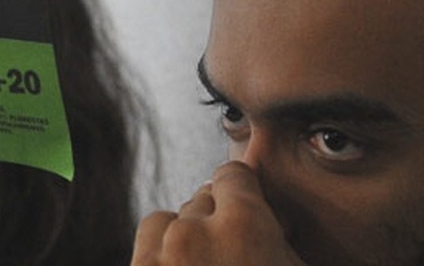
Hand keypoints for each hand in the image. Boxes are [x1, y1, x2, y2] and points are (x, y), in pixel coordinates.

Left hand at [132, 162, 306, 264]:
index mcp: (244, 227)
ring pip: (169, 220)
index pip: (233, 175)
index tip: (250, 210)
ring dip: (185, 234)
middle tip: (235, 252)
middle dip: (217, 220)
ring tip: (207, 263)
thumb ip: (286, 239)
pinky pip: (147, 243)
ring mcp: (158, 257)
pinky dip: (161, 253)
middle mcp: (194, 234)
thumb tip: (280, 221)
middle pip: (202, 201)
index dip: (245, 194)